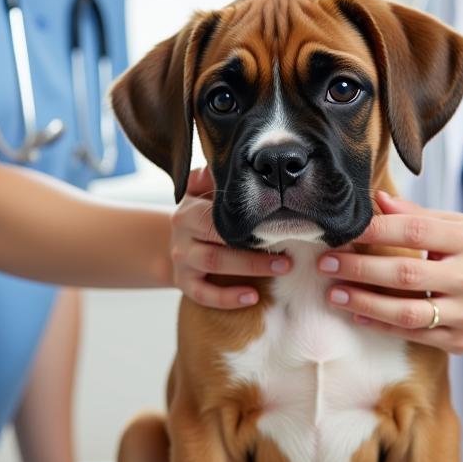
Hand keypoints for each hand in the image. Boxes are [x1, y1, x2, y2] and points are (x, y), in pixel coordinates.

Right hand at [170, 167, 290, 307]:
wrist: (172, 244)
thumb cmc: (199, 217)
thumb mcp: (199, 194)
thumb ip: (211, 179)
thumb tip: (227, 163)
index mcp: (188, 210)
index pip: (216, 214)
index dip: (247, 221)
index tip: (279, 222)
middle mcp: (181, 234)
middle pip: (218, 240)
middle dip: (256, 248)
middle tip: (291, 253)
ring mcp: (182, 260)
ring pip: (214, 264)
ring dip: (250, 269)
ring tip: (282, 269)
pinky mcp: (183, 284)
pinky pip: (203, 295)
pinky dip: (227, 298)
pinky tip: (252, 298)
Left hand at [317, 191, 462, 356]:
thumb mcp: (461, 233)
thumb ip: (420, 217)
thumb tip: (378, 199)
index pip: (414, 230)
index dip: (374, 229)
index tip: (341, 230)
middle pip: (405, 271)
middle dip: (359, 267)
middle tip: (326, 263)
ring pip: (406, 309)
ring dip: (364, 301)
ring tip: (334, 293)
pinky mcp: (457, 340)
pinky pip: (411, 334)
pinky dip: (380, 324)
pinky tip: (356, 315)